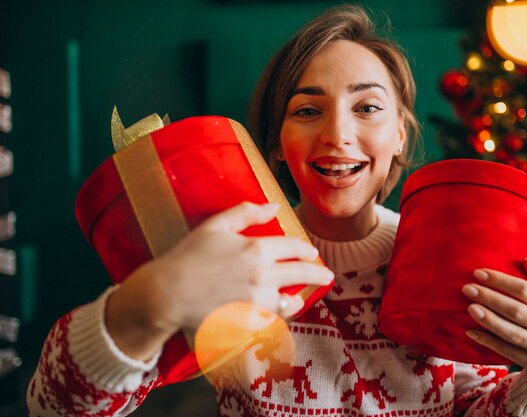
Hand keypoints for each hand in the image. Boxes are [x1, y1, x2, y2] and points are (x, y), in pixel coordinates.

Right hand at [106, 202, 333, 359]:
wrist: (167, 293)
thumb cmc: (188, 256)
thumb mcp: (216, 225)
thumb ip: (247, 212)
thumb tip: (275, 205)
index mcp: (257, 248)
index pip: (293, 247)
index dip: (305, 250)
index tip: (311, 252)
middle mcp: (263, 275)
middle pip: (301, 273)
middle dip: (318, 274)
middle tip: (327, 276)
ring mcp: (257, 301)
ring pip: (290, 301)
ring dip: (300, 298)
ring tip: (304, 297)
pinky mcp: (248, 321)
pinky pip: (272, 321)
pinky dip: (279, 317)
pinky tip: (280, 313)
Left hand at [461, 258, 526, 383]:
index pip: (525, 290)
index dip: (501, 281)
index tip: (478, 273)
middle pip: (517, 311)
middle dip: (491, 298)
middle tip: (468, 288)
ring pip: (512, 333)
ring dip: (489, 320)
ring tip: (470, 307)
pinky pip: (508, 352)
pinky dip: (489, 341)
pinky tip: (471, 332)